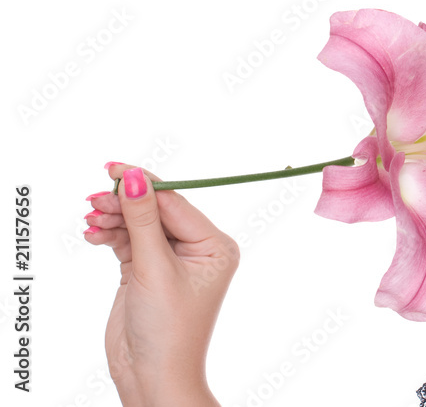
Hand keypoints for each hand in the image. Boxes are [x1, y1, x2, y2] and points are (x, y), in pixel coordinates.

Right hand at [85, 164, 239, 406]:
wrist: (153, 377)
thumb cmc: (168, 329)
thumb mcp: (154, 269)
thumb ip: (143, 220)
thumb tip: (135, 176)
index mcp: (215, 245)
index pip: (176, 203)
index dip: (144, 183)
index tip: (114, 168)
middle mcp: (197, 248)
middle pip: (156, 210)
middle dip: (124, 203)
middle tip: (94, 199)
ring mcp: (170, 260)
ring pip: (139, 224)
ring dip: (113, 219)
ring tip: (91, 221)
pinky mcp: (146, 271)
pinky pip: (128, 241)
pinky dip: (110, 235)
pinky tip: (93, 234)